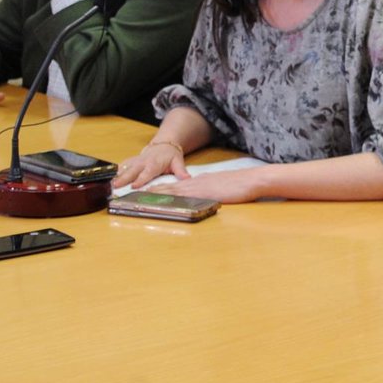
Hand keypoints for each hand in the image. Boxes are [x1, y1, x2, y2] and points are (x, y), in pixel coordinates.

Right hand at [112, 140, 188, 189]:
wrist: (163, 144)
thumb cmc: (170, 155)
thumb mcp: (178, 161)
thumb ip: (181, 171)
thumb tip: (186, 178)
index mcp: (154, 164)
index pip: (147, 173)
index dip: (141, 179)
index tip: (134, 185)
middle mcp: (143, 162)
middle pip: (132, 171)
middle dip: (123, 178)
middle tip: (115, 186)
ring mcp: (136, 161)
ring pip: (125, 168)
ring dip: (117, 175)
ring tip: (109, 183)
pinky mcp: (131, 160)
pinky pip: (123, 165)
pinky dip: (116, 170)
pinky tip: (109, 177)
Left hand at [146, 168, 263, 203]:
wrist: (252, 180)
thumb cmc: (241, 186)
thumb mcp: (222, 189)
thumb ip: (211, 193)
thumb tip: (205, 199)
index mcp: (198, 182)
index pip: (174, 186)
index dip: (158, 190)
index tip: (143, 193)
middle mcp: (194, 183)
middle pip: (167, 187)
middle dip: (149, 192)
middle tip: (130, 196)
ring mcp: (197, 187)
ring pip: (170, 190)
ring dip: (153, 195)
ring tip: (135, 199)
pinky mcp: (201, 193)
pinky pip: (179, 197)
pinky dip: (167, 199)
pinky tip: (158, 202)